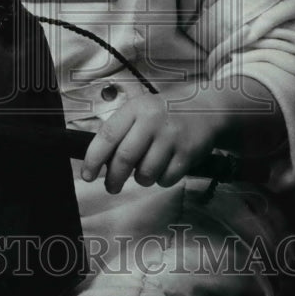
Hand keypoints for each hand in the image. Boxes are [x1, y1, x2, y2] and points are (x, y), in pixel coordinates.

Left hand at [81, 92, 222, 193]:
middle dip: (114, 179)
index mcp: (135, 109)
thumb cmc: (166, 112)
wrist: (207, 108)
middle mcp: (152, 121)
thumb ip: (121, 131)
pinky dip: (161, 180)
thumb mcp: (141, 109)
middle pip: (124, 158)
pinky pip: (166, 179)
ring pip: (145, 173)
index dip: (93, 159)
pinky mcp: (187, 153)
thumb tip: (101, 162)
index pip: (107, 135)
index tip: (87, 175)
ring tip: (145, 171)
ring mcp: (171, 137)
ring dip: (141, 179)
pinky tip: (164, 168)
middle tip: (111, 187)